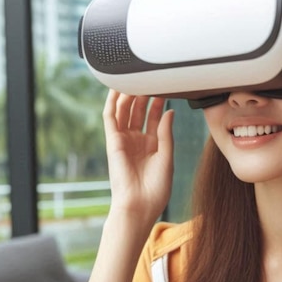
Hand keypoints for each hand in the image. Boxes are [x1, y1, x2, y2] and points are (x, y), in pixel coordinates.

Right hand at [102, 90, 173, 224]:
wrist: (140, 205)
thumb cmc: (155, 189)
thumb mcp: (167, 157)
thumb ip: (166, 133)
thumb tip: (170, 112)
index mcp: (151, 146)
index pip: (153, 118)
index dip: (158, 103)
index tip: (166, 88)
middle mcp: (136, 141)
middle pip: (138, 111)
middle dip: (144, 95)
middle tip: (152, 78)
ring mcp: (123, 140)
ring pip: (124, 111)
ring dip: (129, 94)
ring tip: (137, 77)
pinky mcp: (112, 141)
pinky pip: (110, 117)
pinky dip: (112, 102)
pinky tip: (117, 88)